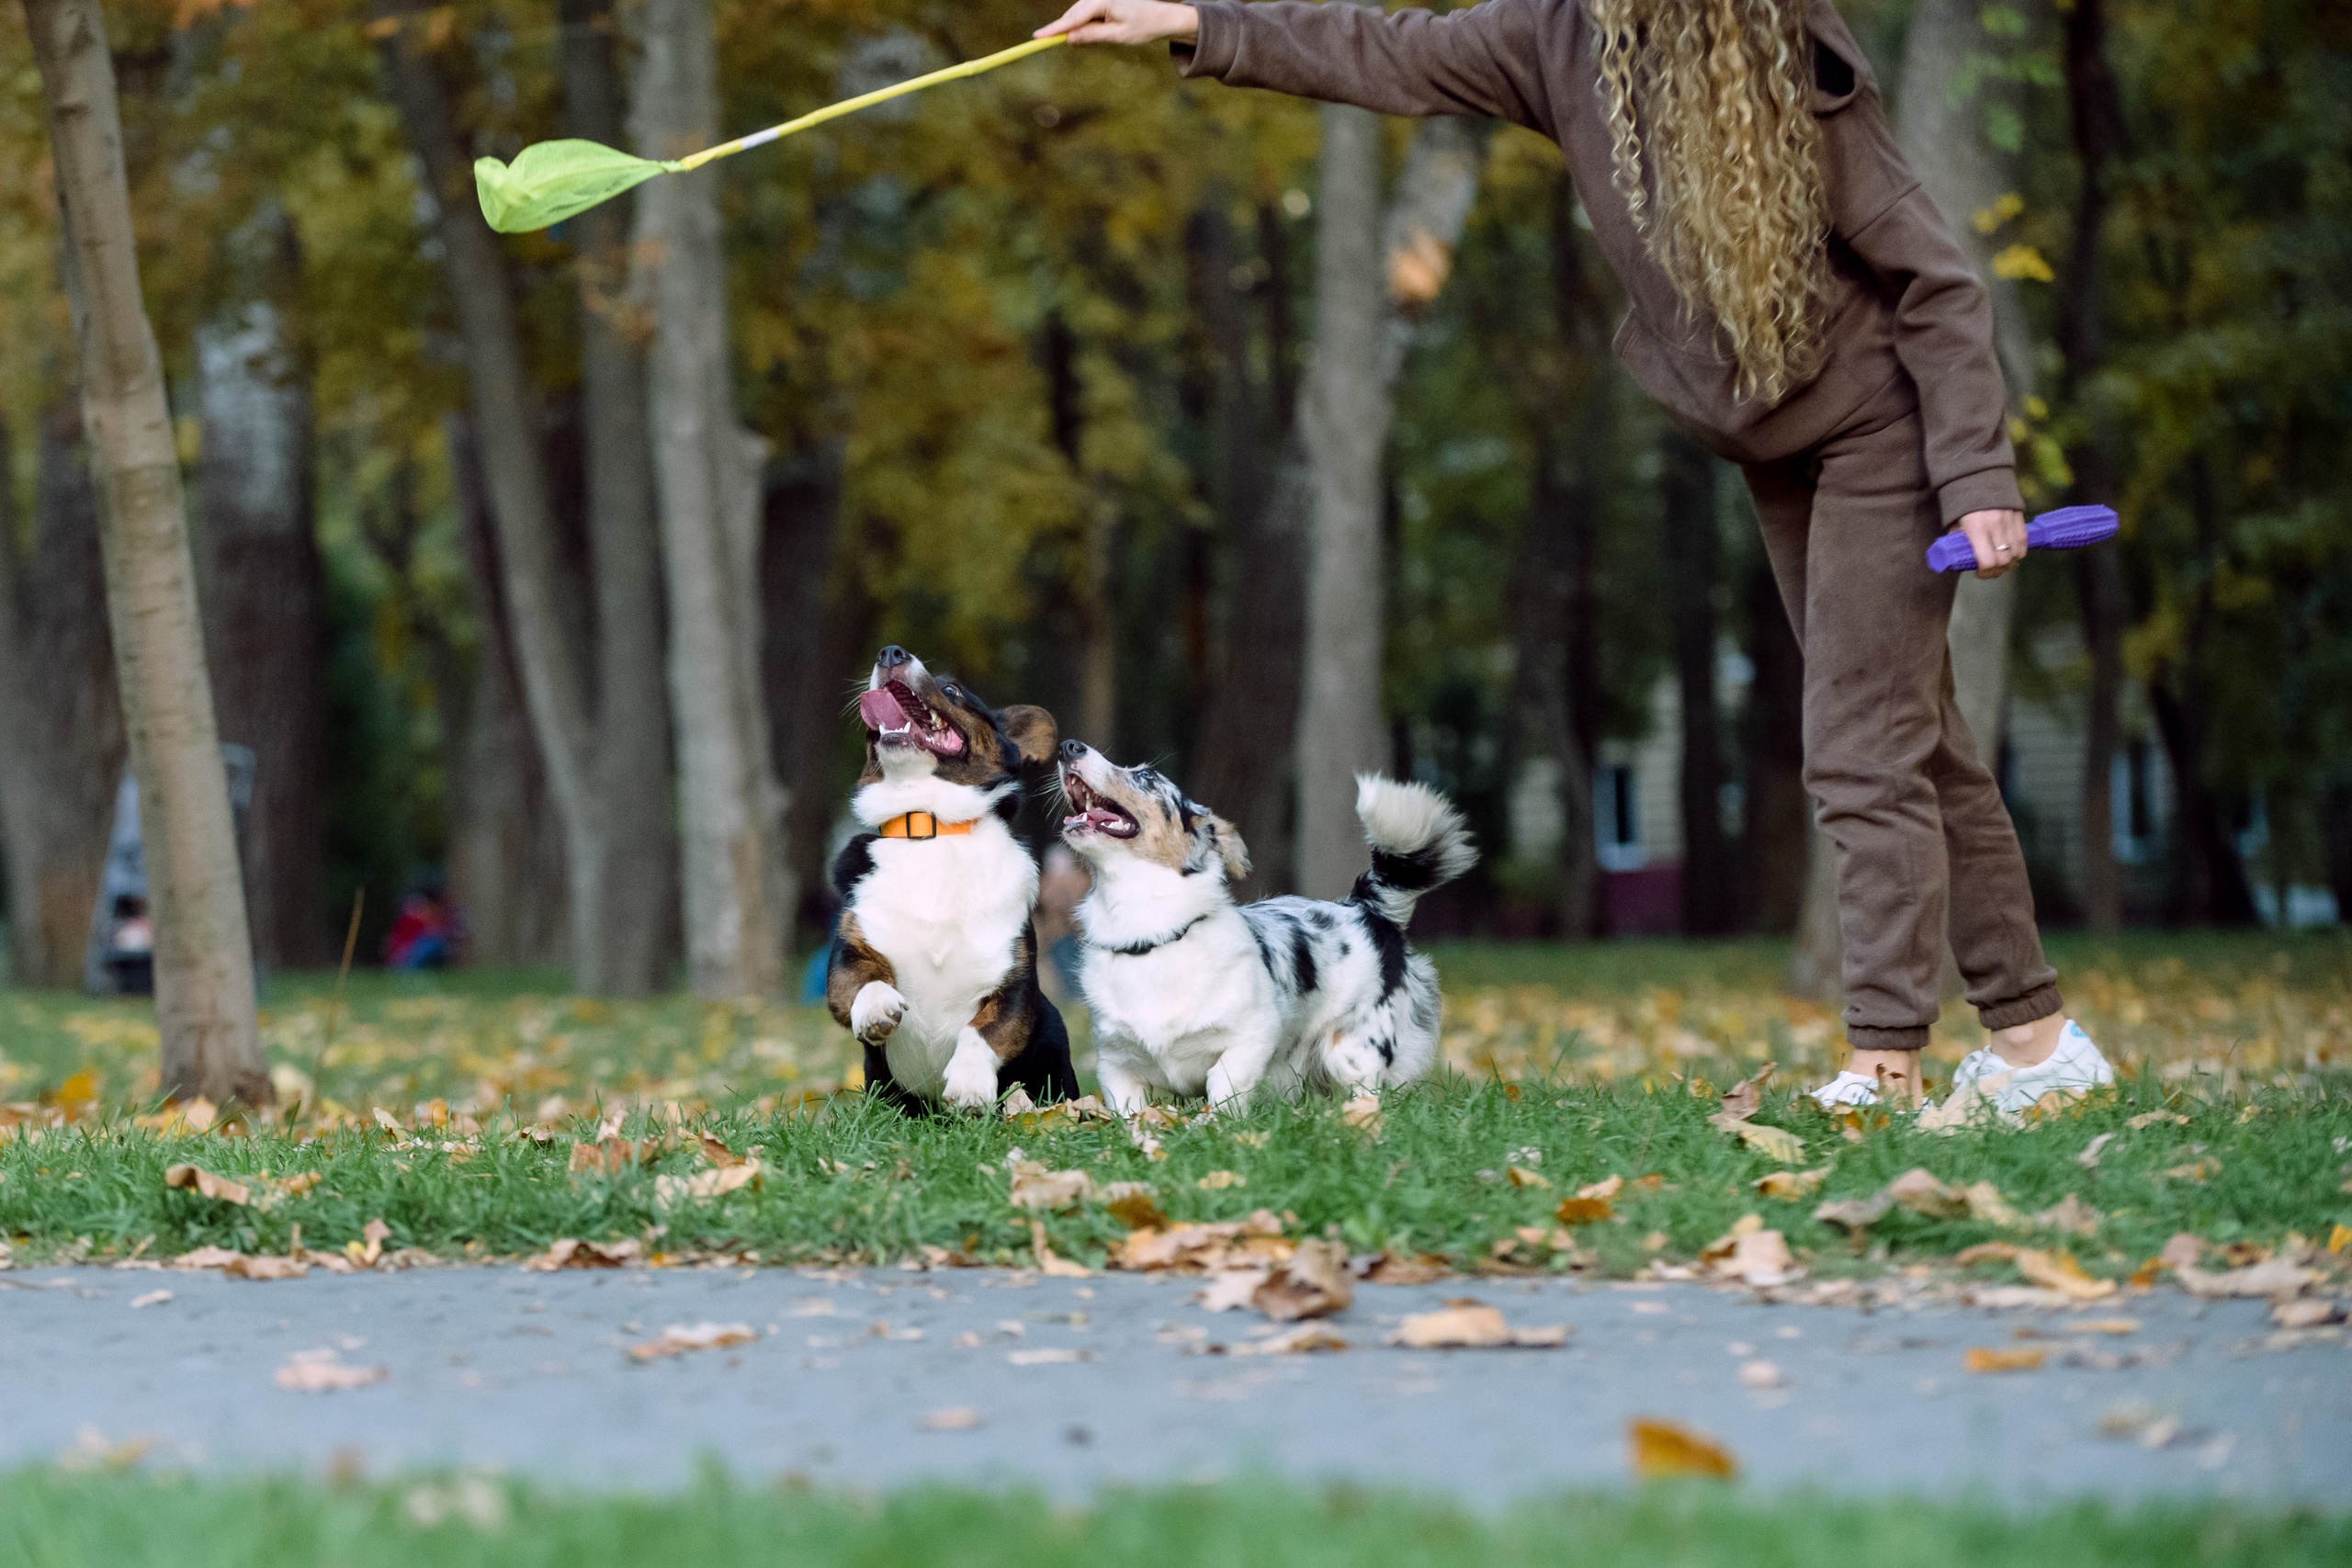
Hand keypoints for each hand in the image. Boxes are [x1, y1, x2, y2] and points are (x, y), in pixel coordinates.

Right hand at [1035, 0, 1199, 45]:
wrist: (1163, 17)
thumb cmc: (1144, 26)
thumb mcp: (1117, 35)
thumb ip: (1092, 35)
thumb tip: (1069, 38)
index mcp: (1105, 0)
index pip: (1075, 16)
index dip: (1055, 28)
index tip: (1038, 36)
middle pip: (1074, 13)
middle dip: (1063, 28)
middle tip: (1044, 40)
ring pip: (1079, 12)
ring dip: (1074, 26)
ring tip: (1076, 38)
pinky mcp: (1105, 0)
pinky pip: (1088, 11)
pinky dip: (1083, 22)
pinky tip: (1086, 32)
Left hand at [1949, 508, 2026, 578]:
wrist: (1978, 475)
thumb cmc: (1961, 502)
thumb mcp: (1954, 522)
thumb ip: (1958, 540)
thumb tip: (1960, 557)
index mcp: (1976, 528)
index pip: (1988, 561)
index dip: (1985, 573)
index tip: (1979, 573)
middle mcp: (1995, 525)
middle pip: (2004, 560)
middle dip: (1997, 570)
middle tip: (1989, 571)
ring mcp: (2009, 519)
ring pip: (2017, 553)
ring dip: (2009, 562)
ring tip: (2000, 562)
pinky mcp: (2018, 515)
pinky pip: (2024, 540)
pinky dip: (2019, 550)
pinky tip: (2011, 552)